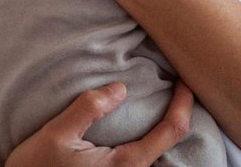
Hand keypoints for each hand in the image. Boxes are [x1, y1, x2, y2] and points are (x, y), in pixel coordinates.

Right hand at [5, 81, 193, 166]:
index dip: (183, 103)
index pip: (171, 130)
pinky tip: (141, 127)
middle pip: (170, 144)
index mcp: (125, 166)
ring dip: (164, 130)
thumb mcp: (56, 134)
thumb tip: (121, 88)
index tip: (184, 82)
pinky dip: (150, 141)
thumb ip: (89, 108)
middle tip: (175, 87)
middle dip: (177, 115)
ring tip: (161, 103)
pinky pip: (143, 161)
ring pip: (157, 155)